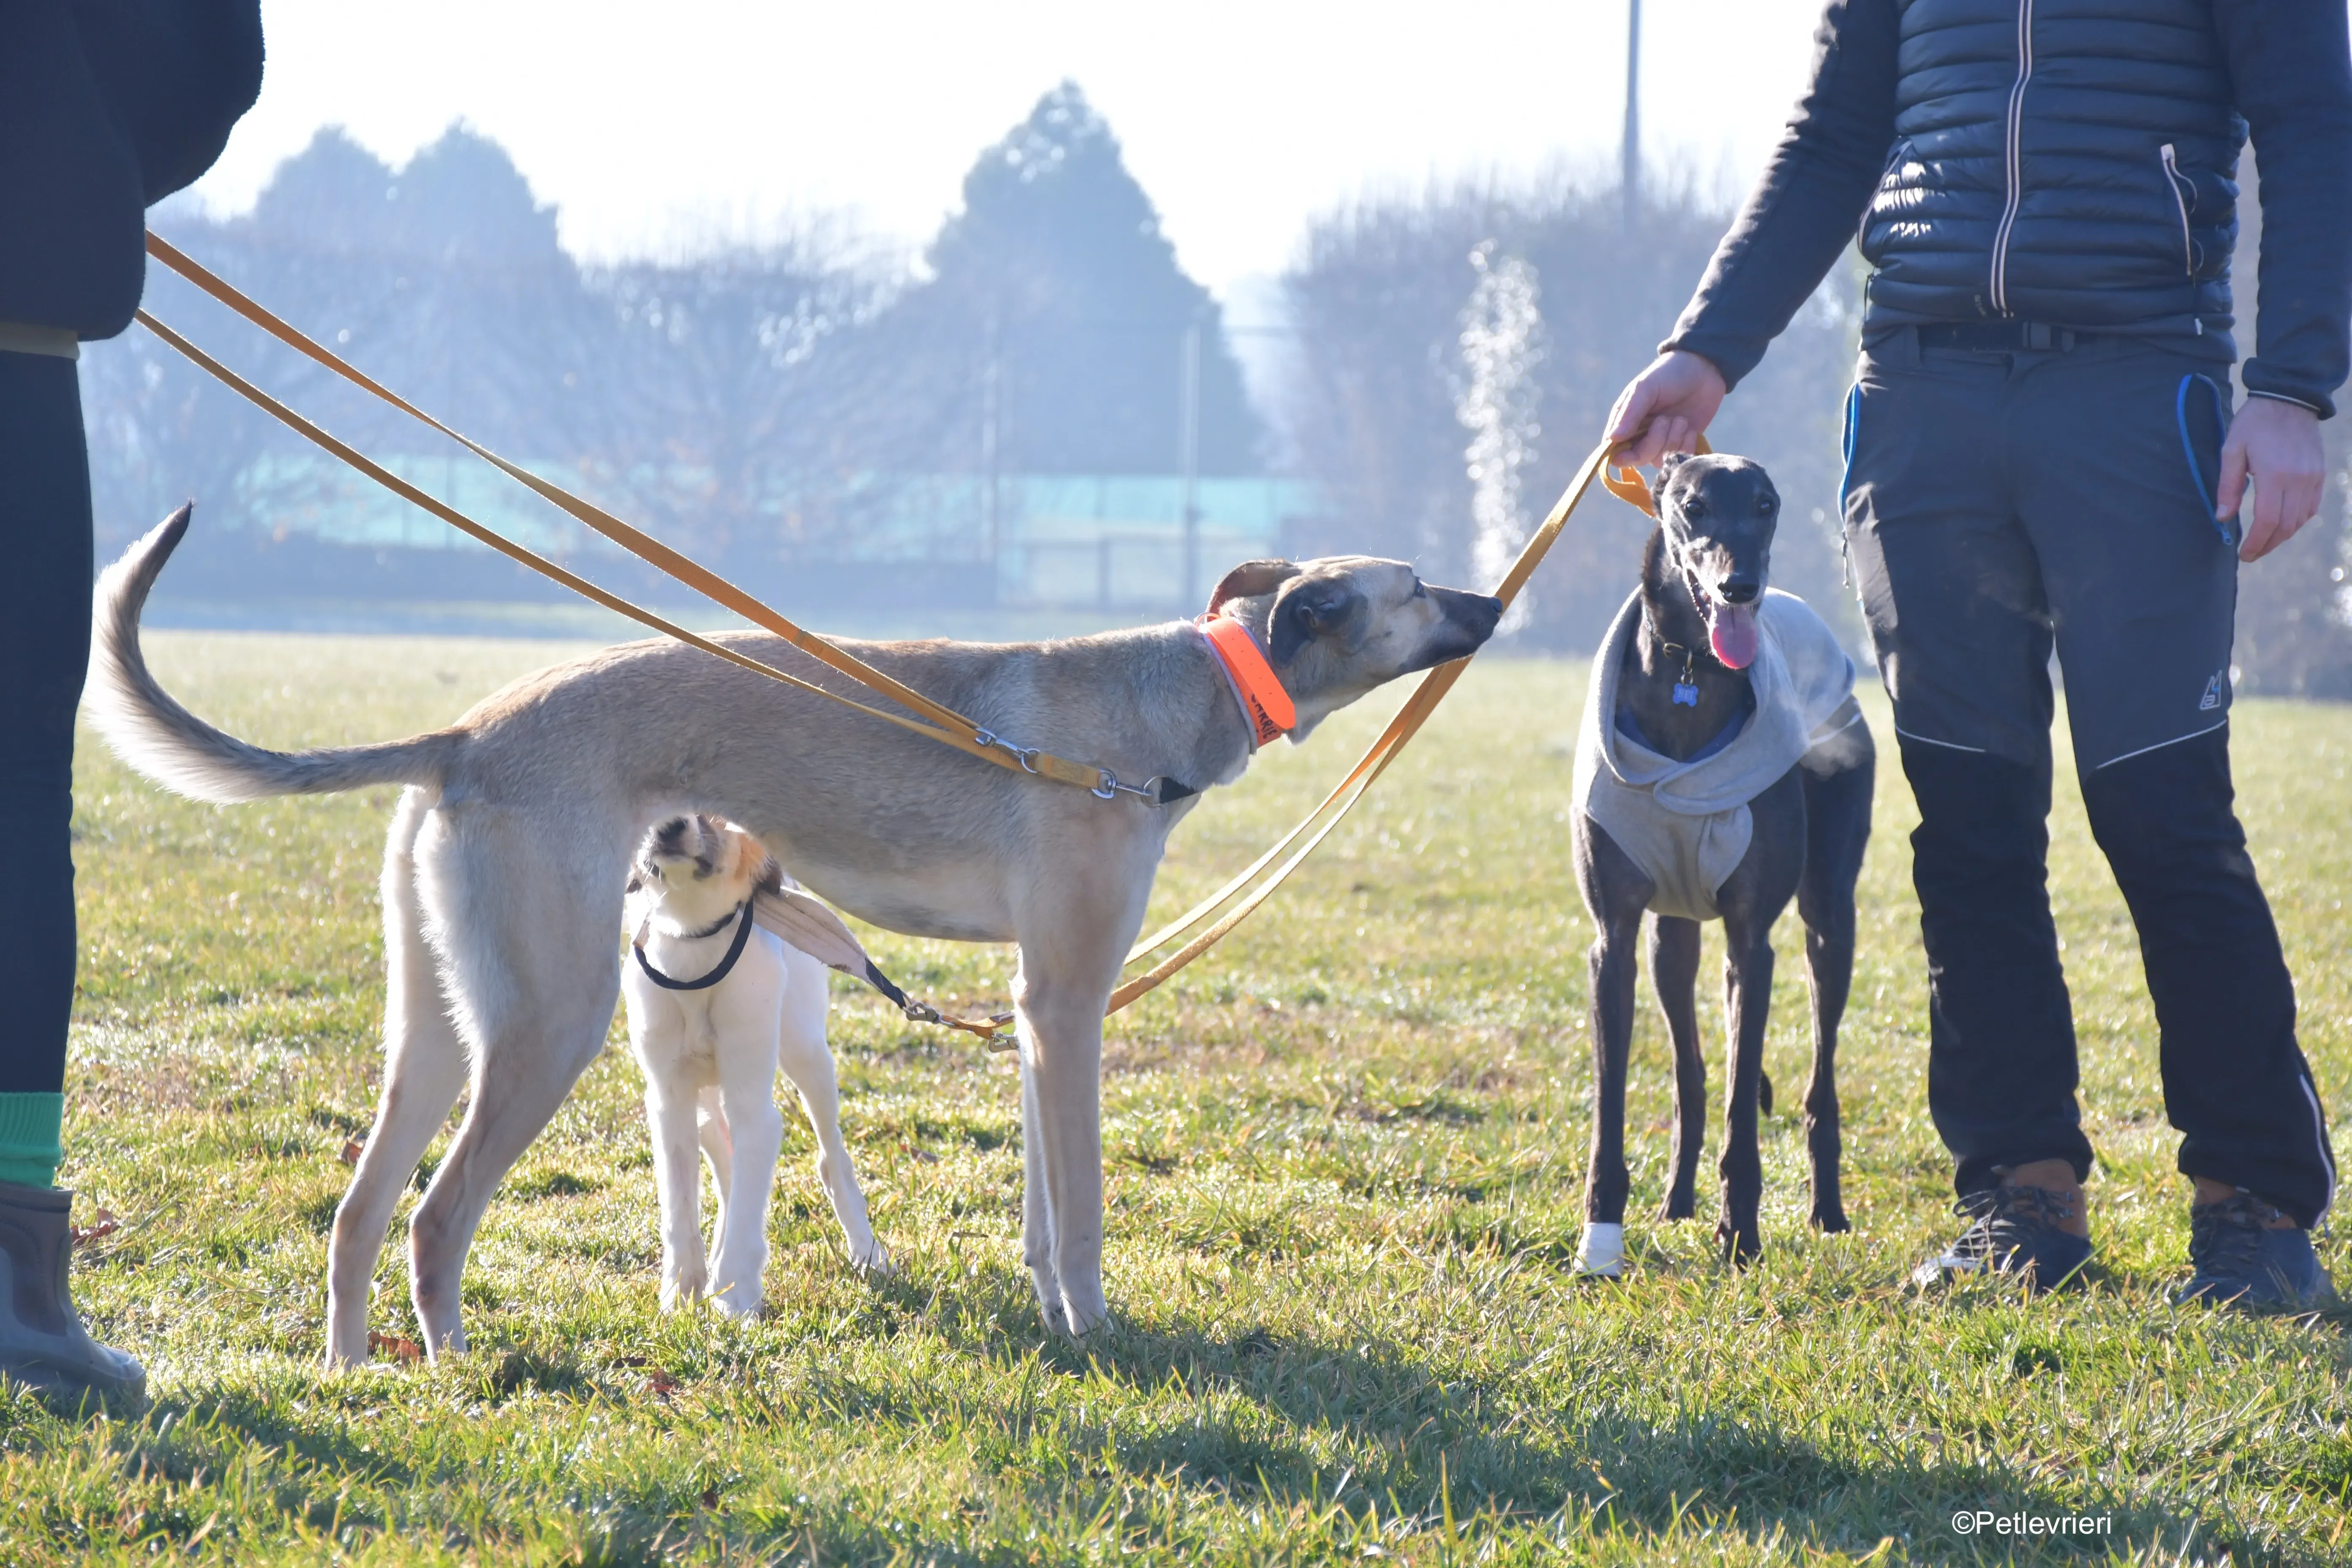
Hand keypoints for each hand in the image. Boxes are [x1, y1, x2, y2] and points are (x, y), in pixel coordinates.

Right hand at [1605, 350, 1728, 466]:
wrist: (1704, 369)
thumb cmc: (1669, 374)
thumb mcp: (1646, 388)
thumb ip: (1630, 413)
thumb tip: (1613, 438)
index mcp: (1625, 423)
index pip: (1616, 453)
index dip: (1624, 455)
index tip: (1637, 442)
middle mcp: (1641, 436)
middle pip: (1639, 459)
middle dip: (1655, 441)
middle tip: (1666, 419)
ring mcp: (1662, 442)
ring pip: (1661, 459)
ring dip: (1673, 440)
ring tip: (1681, 420)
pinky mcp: (1682, 445)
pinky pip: (1680, 458)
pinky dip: (1687, 446)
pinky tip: (1691, 430)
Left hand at [2218, 395, 2326, 561]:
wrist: (2288, 399)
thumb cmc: (2254, 423)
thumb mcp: (2232, 450)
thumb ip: (2228, 486)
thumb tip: (2222, 517)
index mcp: (2275, 474)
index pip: (2267, 521)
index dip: (2256, 543)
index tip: (2244, 555)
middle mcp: (2299, 479)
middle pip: (2286, 526)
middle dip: (2268, 545)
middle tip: (2251, 554)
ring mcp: (2313, 477)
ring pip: (2301, 520)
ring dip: (2282, 536)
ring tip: (2264, 542)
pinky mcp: (2320, 474)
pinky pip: (2311, 507)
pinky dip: (2297, 521)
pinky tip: (2282, 525)